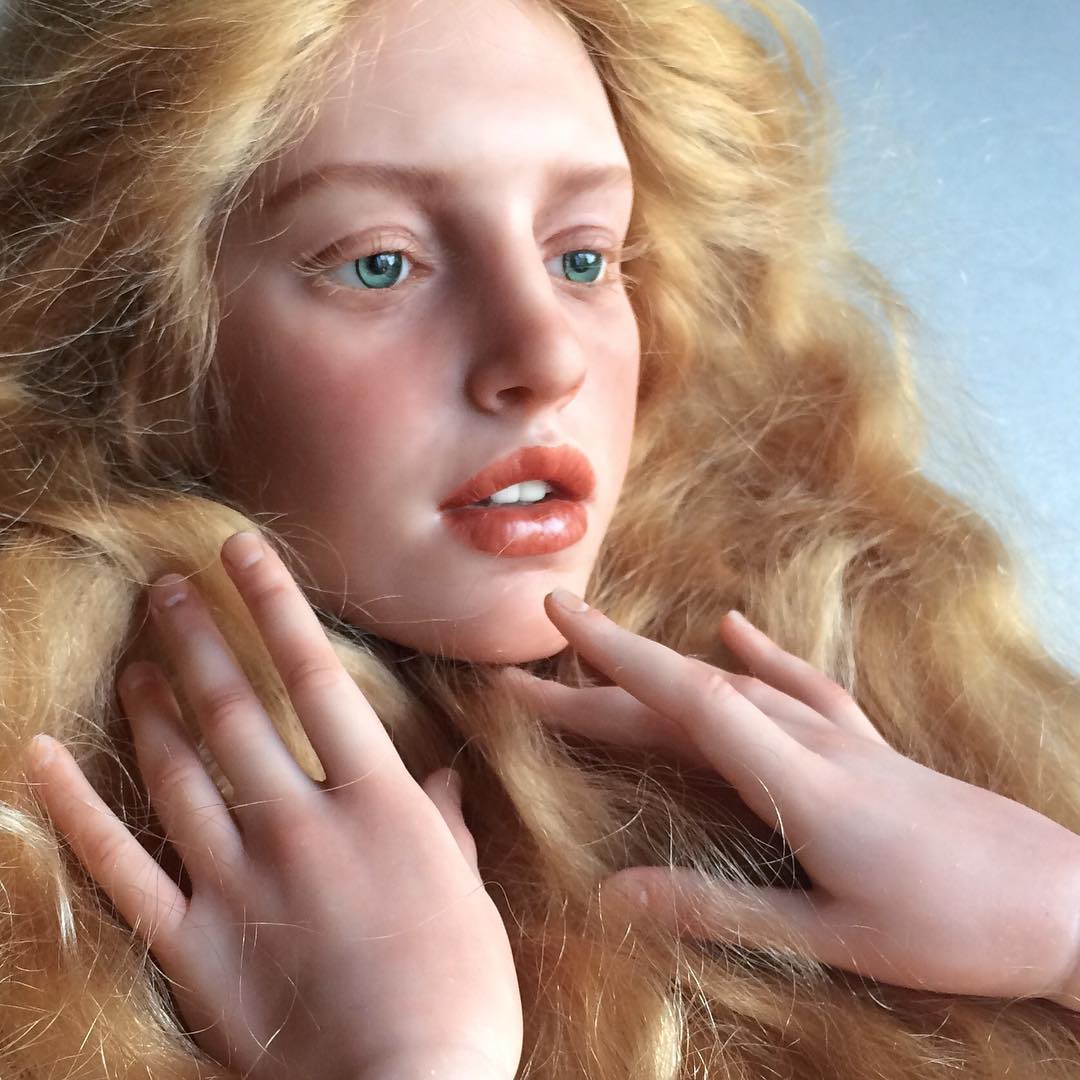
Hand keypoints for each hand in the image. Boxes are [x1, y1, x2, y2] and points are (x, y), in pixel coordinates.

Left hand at [22, 531, 521, 1079]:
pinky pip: (123, 868)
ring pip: (179, 772)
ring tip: (134, 654)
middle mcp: (302, 827)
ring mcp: (240, 884)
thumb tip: (441, 778)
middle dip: (199, 637)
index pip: (319, 680)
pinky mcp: (194, 945)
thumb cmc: (459, 999)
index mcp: (379, 808)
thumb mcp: (468, 898)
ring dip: (151, 704)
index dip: (277, 607)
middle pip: (236, 711)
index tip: (244, 552)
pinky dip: (77, 809)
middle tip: (167, 585)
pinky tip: (44, 755)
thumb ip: (445, 828)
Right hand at [505, 590, 1079, 1006]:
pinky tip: (731, 627)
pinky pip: (800, 686)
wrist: (1069, 903)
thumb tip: (613, 896)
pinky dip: (759, 655)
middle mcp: (812, 742)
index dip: (615, 656)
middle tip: (524, 680)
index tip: (554, 616)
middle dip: (602, 679)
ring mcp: (842, 737)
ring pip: (732, 689)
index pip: (687, 700)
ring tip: (596, 672)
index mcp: (799, 783)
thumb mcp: (832, 935)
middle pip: (689, 695)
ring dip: (658, 675)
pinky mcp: (867, 745)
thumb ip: (718, 908)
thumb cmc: (955, 930)